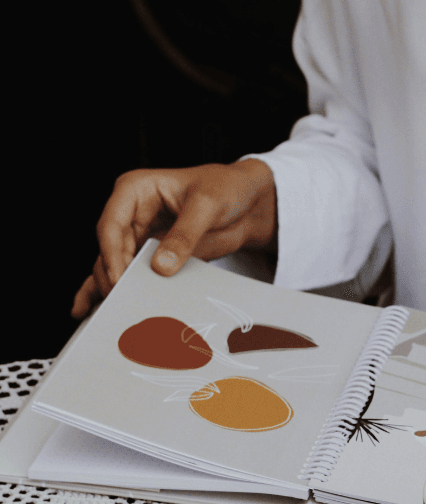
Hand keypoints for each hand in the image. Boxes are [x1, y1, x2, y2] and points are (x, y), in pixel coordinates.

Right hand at [72, 159, 275, 318]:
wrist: (246, 204)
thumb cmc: (226, 189)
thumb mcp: (208, 206)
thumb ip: (185, 235)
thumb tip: (161, 267)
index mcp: (134, 190)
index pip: (111, 226)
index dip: (111, 255)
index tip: (119, 281)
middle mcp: (130, 213)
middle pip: (109, 251)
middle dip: (113, 277)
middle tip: (122, 304)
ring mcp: (138, 236)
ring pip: (114, 266)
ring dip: (115, 289)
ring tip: (117, 314)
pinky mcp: (150, 256)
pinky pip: (128, 275)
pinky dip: (119, 290)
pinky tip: (101, 309)